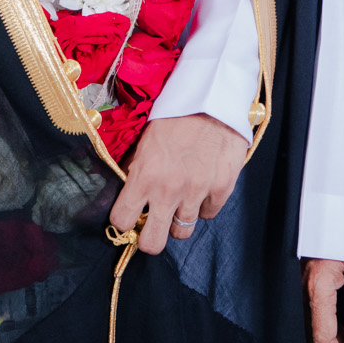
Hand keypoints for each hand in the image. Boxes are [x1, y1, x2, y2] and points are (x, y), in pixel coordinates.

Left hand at [108, 113, 248, 255]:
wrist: (214, 98)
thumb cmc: (177, 115)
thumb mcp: (146, 140)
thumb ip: (136, 168)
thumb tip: (128, 188)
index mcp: (145, 176)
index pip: (121, 221)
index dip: (123, 220)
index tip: (129, 214)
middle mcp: (169, 190)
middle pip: (152, 244)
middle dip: (149, 238)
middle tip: (153, 225)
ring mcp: (197, 191)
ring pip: (182, 232)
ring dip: (179, 219)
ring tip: (180, 201)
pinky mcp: (222, 188)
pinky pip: (208, 214)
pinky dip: (203, 206)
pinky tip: (201, 187)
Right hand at [304, 257, 343, 342]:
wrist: (336, 199)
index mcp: (317, 287)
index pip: (322, 336)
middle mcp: (306, 287)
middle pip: (316, 332)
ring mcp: (306, 282)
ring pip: (317, 321)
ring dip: (336, 337)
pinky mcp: (311, 275)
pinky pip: (318, 307)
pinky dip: (332, 320)